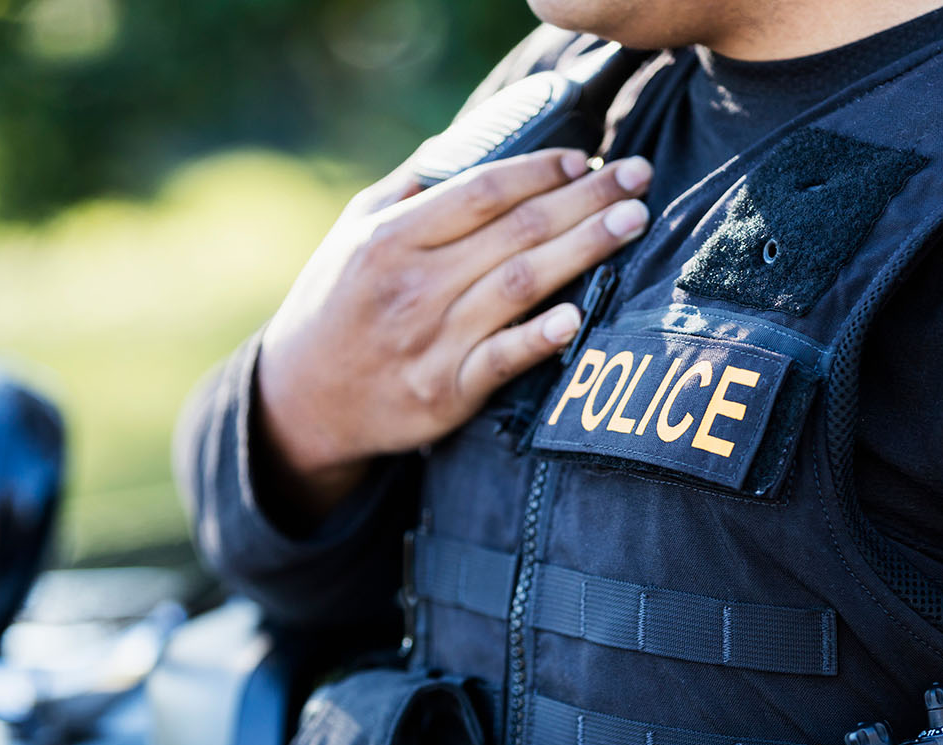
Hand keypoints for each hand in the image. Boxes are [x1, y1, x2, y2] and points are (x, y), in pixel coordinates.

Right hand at [256, 149, 652, 516]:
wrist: (303, 401)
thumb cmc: (337, 306)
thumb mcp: (351, 234)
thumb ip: (407, 190)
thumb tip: (465, 145)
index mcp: (391, 239)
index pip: (482, 192)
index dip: (541, 171)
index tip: (585, 159)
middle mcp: (412, 286)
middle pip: (516, 231)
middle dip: (585, 198)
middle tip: (639, 177)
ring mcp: (430, 341)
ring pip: (520, 285)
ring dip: (584, 250)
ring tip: (632, 222)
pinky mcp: (444, 393)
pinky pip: (502, 361)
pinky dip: (541, 337)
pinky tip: (579, 316)